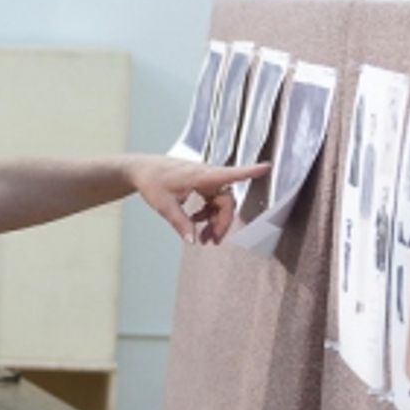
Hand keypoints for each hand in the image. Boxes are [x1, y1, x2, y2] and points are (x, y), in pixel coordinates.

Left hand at [131, 158, 268, 244]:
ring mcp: (205, 180)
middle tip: (212, 242)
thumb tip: (192, 241)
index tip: (266, 167)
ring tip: (203, 238)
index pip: (229, 174)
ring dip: (214, 221)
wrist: (142, 170)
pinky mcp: (201, 184)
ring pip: (220, 203)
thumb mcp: (164, 206)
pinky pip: (212, 201)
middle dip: (222, 222)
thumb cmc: (152, 182)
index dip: (249, 172)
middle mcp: (207, 175)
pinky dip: (207, 214)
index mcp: (200, 175)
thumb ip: (180, 223)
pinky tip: (196, 223)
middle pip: (226, 200)